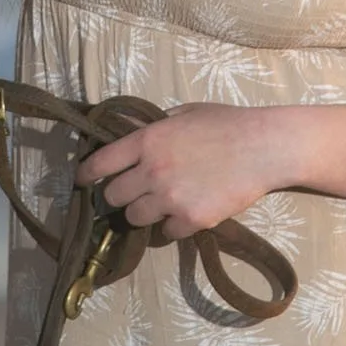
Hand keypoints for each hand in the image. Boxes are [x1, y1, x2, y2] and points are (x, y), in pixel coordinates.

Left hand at [77, 103, 295, 241]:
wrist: (264, 148)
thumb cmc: (227, 123)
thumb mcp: (183, 113)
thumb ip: (151, 125)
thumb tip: (125, 129)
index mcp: (147, 141)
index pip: (100, 163)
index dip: (86, 174)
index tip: (81, 181)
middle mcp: (152, 171)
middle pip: (113, 196)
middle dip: (120, 194)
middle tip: (133, 191)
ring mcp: (170, 198)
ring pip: (136, 217)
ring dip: (144, 212)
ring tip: (161, 203)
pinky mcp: (191, 220)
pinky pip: (166, 232)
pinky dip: (172, 226)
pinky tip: (185, 212)